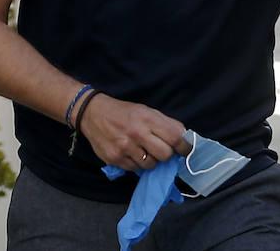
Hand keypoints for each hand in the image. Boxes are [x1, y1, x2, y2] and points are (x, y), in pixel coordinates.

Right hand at [77, 93, 191, 170]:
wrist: (93, 113)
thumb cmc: (125, 112)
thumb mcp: (146, 111)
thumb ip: (165, 124)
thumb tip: (184, 139)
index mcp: (148, 119)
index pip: (174, 137)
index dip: (184, 146)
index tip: (186, 150)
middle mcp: (137, 133)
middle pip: (165, 155)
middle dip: (167, 155)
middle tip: (162, 150)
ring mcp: (124, 148)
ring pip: (150, 165)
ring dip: (151, 160)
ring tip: (144, 150)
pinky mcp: (114, 159)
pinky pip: (135, 169)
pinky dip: (137, 164)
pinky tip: (132, 153)